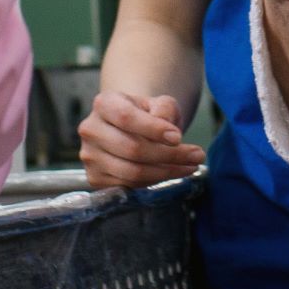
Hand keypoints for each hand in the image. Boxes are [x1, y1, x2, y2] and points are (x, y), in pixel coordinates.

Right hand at [79, 90, 205, 189]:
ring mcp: (90, 156)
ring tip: (192, 165)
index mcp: (104, 104)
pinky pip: (129, 185)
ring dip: (167, 171)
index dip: (154, 129)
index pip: (126, 118)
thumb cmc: (148, 114)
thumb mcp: (160, 103)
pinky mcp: (95, 178)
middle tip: (198, 155)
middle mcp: (91, 129)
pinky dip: (155, 181)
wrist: (131, 129)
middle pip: (132, 148)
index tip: (179, 137)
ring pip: (132, 171)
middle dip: (170, 155)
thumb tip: (169, 133)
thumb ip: (165, 109)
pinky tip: (173, 172)